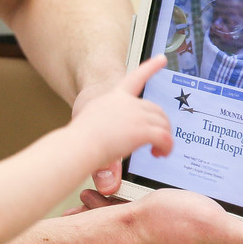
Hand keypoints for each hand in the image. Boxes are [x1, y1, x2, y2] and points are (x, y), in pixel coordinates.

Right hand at [70, 56, 172, 175]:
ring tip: (158, 152)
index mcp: (111, 98)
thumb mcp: (93, 135)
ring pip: (162, 124)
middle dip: (161, 125)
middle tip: (158, 142)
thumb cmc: (76, 143)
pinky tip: (159, 154)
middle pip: (155, 109)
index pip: (134, 78)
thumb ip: (105, 147)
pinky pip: (164, 137)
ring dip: (164, 138)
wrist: (76, 146)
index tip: (162, 59)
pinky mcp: (141, 129)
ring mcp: (134, 115)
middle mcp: (125, 103)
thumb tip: (107, 185)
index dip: (150, 68)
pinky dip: (166, 146)